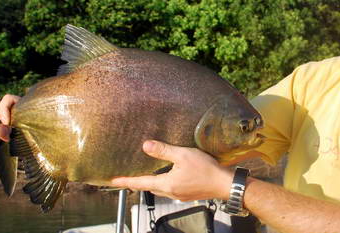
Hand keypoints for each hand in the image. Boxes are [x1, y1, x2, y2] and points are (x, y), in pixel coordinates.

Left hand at [111, 140, 232, 201]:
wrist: (225, 184)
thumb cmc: (206, 169)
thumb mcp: (183, 155)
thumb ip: (164, 151)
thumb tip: (146, 145)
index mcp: (167, 184)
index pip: (141, 183)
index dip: (126, 181)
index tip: (113, 181)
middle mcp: (171, 192)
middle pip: (150, 187)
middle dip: (140, 182)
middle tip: (131, 175)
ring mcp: (180, 195)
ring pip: (161, 189)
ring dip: (153, 182)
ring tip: (149, 173)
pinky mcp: (188, 193)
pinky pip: (171, 189)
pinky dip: (165, 182)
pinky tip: (170, 174)